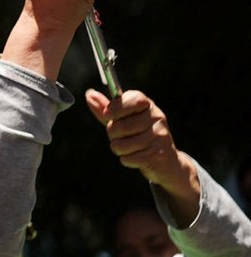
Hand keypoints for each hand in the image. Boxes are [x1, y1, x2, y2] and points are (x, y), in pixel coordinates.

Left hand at [85, 88, 200, 224]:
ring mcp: (160, 135)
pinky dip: (127, 160)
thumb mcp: (123, 120)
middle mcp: (156, 117)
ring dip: (119, 149)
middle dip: (112, 134)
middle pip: (120, 125)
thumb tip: (89, 95)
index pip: (132, 99)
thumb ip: (105, 109)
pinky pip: (129, 158)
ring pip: (122, 144)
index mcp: (147, 105)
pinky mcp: (160, 154)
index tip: (108, 115)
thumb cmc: (139, 135)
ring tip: (128, 147)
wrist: (166, 162)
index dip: (116, 107)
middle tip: (119, 136)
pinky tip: (136, 157)